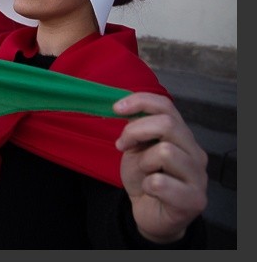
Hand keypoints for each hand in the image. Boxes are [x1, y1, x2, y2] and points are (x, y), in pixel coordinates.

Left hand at [114, 92, 208, 243]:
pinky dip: (147, 185)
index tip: (115, 108)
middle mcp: (195, 152)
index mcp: (181, 136)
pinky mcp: (194, 199)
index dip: (140, 101)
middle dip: (135, 131)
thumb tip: (123, 106)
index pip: (166, 106)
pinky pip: (160, 183)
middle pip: (168, 124)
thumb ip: (136, 129)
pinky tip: (150, 191)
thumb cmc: (145, 178)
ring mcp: (198, 176)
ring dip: (143, 162)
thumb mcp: (136, 149)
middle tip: (122, 145)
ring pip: (166, 152)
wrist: (150, 213)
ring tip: (144, 172)